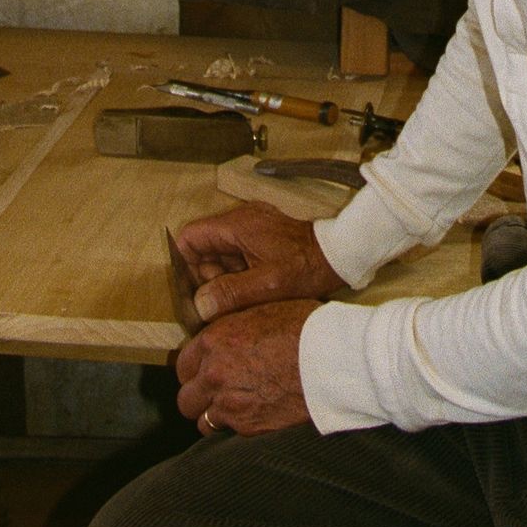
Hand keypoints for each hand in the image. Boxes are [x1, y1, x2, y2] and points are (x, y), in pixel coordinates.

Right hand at [176, 198, 345, 320]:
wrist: (340, 255)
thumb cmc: (307, 267)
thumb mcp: (266, 285)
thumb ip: (230, 293)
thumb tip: (200, 305)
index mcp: (236, 225)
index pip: (190, 237)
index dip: (186, 266)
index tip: (197, 291)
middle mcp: (240, 221)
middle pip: (203, 249)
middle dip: (208, 278)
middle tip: (223, 300)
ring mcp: (252, 229)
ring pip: (220, 255)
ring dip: (224, 279)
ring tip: (244, 296)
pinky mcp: (262, 239)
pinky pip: (237, 257)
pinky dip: (238, 275)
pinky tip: (254, 290)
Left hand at [176, 299, 318, 436]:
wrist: (330, 358)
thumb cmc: (305, 327)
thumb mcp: (264, 308)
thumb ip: (233, 324)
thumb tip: (225, 332)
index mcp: (214, 340)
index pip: (183, 363)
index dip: (196, 368)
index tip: (207, 370)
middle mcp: (214, 373)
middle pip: (186, 397)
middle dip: (199, 395)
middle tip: (219, 391)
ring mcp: (228, 403)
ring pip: (202, 420)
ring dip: (214, 415)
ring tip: (235, 407)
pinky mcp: (247, 426)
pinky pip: (226, 433)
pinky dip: (235, 427)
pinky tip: (252, 415)